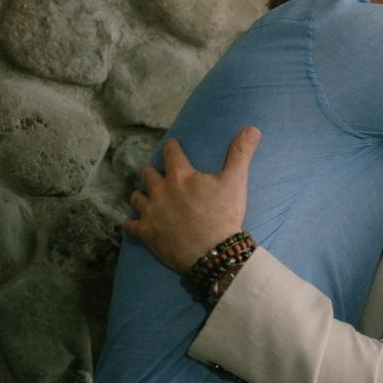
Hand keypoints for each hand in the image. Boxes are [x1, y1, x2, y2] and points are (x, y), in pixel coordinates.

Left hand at [122, 127, 260, 272]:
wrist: (213, 253)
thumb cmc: (224, 216)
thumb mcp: (235, 181)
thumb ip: (241, 153)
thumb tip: (252, 129)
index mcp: (180, 175)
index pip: (170, 152)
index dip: (172, 147)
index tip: (173, 146)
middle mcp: (161, 190)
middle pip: (147, 173)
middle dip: (151, 171)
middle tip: (157, 173)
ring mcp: (151, 212)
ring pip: (136, 197)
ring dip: (141, 195)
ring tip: (145, 196)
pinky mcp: (146, 233)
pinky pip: (130, 225)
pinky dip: (130, 223)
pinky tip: (132, 223)